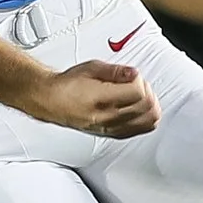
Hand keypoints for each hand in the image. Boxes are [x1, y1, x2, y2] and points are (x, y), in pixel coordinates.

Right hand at [29, 60, 160, 138]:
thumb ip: (116, 71)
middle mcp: (108, 117)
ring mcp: (111, 128)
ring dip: (149, 105)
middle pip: (147, 107)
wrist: (52, 101)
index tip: (131, 75)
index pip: (138, 92)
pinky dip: (145, 119)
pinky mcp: (112, 134)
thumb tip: (134, 73)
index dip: (139, 80)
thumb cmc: (67, 85)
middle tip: (137, 84)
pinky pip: (140, 130)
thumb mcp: (92, 68)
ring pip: (148, 122)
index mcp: (102, 99)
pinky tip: (139, 109)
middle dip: (147, 91)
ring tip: (139, 96)